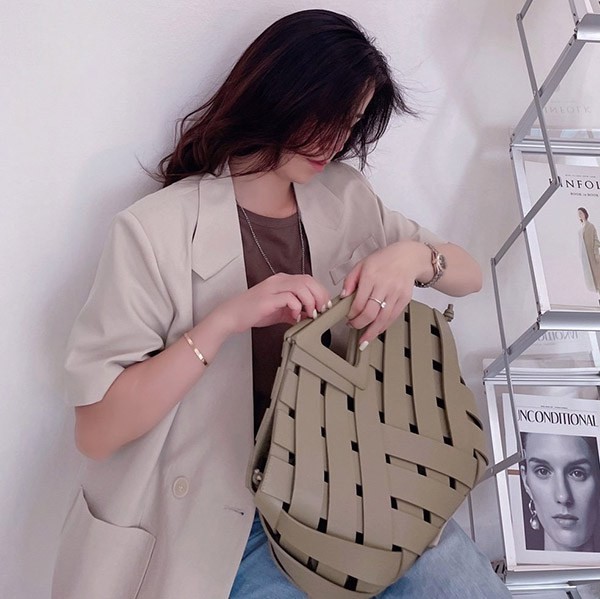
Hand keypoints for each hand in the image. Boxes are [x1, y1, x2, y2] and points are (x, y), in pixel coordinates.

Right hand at [213, 273, 331, 333]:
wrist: (232, 316)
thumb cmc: (252, 312)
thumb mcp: (279, 311)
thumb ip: (294, 311)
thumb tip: (310, 316)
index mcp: (282, 281)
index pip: (308, 279)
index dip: (320, 291)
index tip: (325, 305)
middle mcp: (278, 281)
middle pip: (307, 280)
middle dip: (319, 296)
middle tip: (321, 310)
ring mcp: (272, 288)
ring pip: (301, 287)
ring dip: (310, 302)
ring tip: (310, 314)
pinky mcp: (267, 299)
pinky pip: (289, 298)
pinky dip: (297, 307)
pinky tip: (295, 316)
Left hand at [342, 240, 431, 345]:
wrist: (408, 257)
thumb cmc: (383, 260)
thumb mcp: (361, 264)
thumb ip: (350, 281)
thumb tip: (342, 297)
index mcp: (371, 276)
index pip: (359, 302)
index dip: (352, 314)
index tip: (348, 318)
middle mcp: (384, 286)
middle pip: (371, 313)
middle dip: (359, 324)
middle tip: (353, 327)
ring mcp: (396, 293)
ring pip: (383, 318)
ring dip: (372, 332)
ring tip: (364, 339)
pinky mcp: (405, 299)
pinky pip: (393, 317)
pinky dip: (384, 326)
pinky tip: (377, 331)